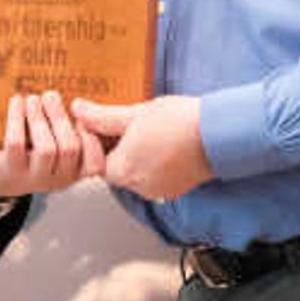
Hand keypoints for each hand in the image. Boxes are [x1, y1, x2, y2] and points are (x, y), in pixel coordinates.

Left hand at [0, 90, 97, 198]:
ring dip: (39, 118)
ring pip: (46, 149)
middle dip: (59, 118)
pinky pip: (17, 143)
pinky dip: (17, 118)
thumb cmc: (34, 151)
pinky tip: (16, 102)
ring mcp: (35, 178)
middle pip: (69, 149)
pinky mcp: (12, 170)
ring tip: (33, 99)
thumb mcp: (58, 144)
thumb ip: (69, 128)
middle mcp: (59, 179)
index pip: (95, 164)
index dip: (92, 141)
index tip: (81, 117)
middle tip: (50, 95)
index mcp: (75, 172)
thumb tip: (79, 100)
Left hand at [70, 93, 213, 201]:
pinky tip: (164, 141)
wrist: (220, 133)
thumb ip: (102, 116)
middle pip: (116, 167)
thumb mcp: (134, 113)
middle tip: (126, 122)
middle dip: (117, 145)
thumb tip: (79, 110)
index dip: (97, 138)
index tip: (103, 121)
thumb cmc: (180, 122)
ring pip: (136, 171)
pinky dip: (154, 161)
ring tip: (148, 129)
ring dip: (136, 153)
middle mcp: (138, 186)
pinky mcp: (175, 188)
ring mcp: (158, 190)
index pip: (95, 159)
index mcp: (123, 170)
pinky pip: (155, 175)